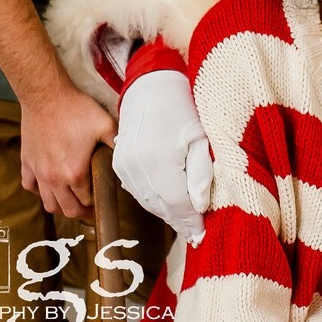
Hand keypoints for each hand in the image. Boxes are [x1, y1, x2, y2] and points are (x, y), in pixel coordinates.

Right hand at [19, 82, 116, 219]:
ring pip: (48, 203)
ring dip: (61, 205)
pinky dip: (39, 190)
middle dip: (81, 211)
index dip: (96, 203)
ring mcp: (38, 172)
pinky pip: (30, 186)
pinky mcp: (27, 162)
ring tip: (71, 199)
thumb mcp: (105, 125)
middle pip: (67, 210)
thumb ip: (118, 144)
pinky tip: (48, 184)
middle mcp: (54, 178)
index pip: (86, 201)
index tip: (102, 198)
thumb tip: (127, 158)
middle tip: (89, 207)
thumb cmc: (76, 109)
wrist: (46, 95)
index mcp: (74, 173)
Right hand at [113, 70, 213, 240]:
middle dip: (179, 221)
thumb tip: (199, 208)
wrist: (150, 86)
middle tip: (195, 235)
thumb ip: (200, 174)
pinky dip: (152, 201)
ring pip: (146, 201)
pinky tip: (166, 205)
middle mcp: (136, 165)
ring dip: (165, 214)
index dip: (190, 222)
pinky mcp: (118, 162)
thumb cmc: (182, 108)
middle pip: (160, 205)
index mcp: (159, 159)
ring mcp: (123, 164)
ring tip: (184, 224)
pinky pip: (136, 191)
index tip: (202, 235)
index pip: (177, 203)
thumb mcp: (200, 138)